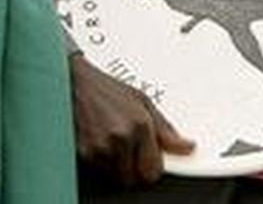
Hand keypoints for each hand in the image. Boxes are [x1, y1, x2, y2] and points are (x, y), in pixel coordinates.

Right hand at [70, 53, 192, 187]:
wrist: (76, 83)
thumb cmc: (108, 89)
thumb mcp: (143, 101)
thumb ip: (166, 129)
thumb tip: (186, 147)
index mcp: (140, 125)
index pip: (153, 170)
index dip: (153, 169)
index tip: (153, 163)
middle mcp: (121, 138)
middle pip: (134, 178)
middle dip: (136, 169)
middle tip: (134, 152)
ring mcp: (100, 147)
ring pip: (116, 176)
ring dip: (118, 165)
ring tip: (116, 141)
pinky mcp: (83, 153)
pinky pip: (99, 170)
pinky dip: (102, 162)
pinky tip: (102, 141)